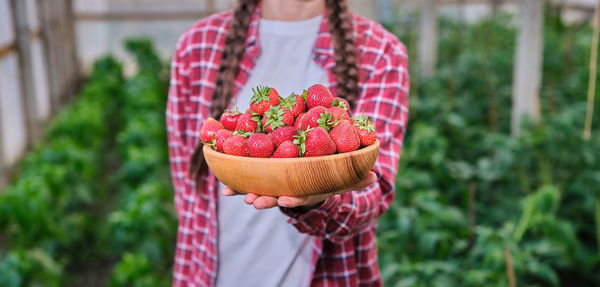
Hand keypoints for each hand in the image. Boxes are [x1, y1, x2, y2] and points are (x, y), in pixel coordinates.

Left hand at [222, 171, 376, 209]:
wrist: (311, 176)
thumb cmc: (328, 176)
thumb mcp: (344, 177)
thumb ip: (357, 177)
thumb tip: (375, 177)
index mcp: (308, 189)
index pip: (301, 196)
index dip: (294, 199)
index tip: (285, 200)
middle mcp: (291, 189)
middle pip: (276, 195)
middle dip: (264, 199)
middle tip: (253, 200)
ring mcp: (276, 184)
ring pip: (260, 189)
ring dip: (246, 191)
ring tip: (232, 193)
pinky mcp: (264, 176)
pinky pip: (249, 178)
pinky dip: (235, 181)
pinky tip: (223, 184)